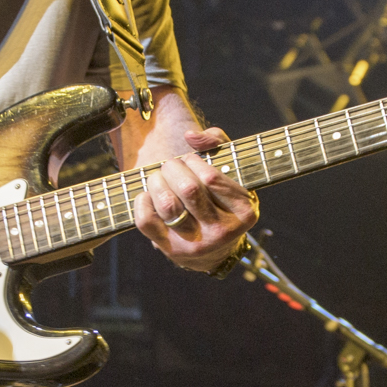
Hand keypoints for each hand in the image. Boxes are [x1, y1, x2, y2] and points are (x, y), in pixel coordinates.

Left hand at [132, 126, 258, 271]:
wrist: (216, 250)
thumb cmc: (222, 199)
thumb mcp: (232, 170)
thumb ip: (217, 142)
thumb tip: (190, 136)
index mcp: (243, 212)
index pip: (210, 178)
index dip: (193, 162)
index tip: (190, 160)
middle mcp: (222, 232)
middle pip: (188, 189)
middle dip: (173, 168)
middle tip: (171, 165)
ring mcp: (196, 244)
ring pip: (167, 205)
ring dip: (157, 182)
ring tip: (159, 177)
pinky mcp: (171, 249)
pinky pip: (147, 221)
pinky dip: (143, 201)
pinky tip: (150, 194)